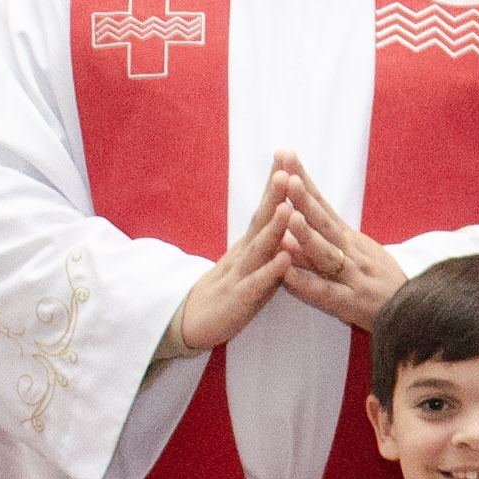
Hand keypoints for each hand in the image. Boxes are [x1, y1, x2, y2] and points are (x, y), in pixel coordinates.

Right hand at [168, 178, 296, 361]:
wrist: (190, 323)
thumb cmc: (227, 291)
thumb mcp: (248, 262)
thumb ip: (267, 241)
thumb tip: (287, 213)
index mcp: (248, 244)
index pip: (264, 209)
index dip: (275, 185)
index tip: (286, 156)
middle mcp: (243, 254)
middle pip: (260, 220)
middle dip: (274, 195)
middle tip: (286, 169)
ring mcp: (239, 275)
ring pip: (259, 249)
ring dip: (274, 228)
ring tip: (288, 207)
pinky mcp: (239, 299)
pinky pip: (257, 284)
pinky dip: (271, 271)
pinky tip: (285, 259)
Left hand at [272, 155, 405, 331]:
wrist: (415, 314)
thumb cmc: (383, 284)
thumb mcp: (361, 253)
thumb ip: (329, 239)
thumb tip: (296, 217)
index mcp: (350, 239)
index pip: (324, 204)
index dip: (305, 181)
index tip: (287, 157)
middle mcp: (351, 252)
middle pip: (324, 221)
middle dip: (304, 197)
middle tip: (285, 175)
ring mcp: (352, 277)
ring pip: (327, 253)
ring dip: (307, 235)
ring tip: (289, 216)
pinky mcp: (351, 304)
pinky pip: (325, 293)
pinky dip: (305, 284)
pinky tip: (287, 274)